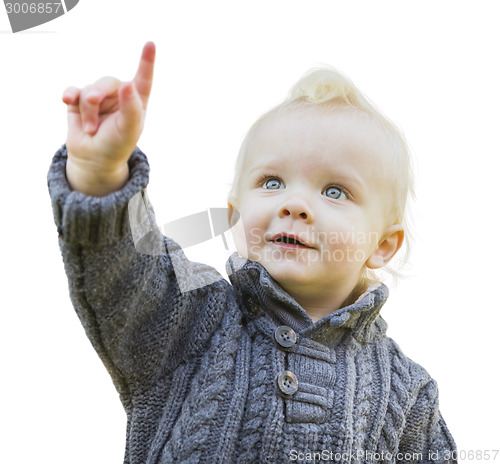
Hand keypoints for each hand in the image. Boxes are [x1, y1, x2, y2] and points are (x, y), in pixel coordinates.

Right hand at [63, 42, 155, 193]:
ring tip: (91, 129)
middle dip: (98, 95)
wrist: (93, 159)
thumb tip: (128, 83)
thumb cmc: (116, 145)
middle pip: (108, 81)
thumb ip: (131, 108)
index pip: (143, 79)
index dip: (146, 62)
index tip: (150, 44)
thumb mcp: (129, 130)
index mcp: (136, 102)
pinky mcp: (79, 101)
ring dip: (87, 110)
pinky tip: (67, 100)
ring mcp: (99, 97)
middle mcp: (119, 96)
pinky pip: (73, 90)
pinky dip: (70, 95)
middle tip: (94, 106)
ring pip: (89, 89)